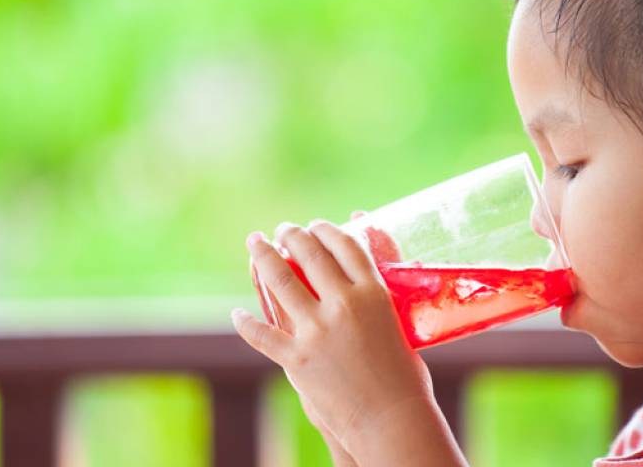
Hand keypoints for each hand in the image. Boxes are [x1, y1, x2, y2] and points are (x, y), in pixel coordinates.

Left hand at [234, 220, 434, 453]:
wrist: (392, 419)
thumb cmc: (405, 377)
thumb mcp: (397, 327)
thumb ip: (376, 303)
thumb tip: (366, 284)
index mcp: (374, 293)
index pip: (346, 245)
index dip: (327, 229)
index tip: (316, 224)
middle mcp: (344, 304)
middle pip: (311, 254)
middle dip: (292, 234)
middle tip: (283, 229)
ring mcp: (317, 331)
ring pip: (280, 280)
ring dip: (263, 256)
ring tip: (256, 243)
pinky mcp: (297, 359)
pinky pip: (261, 333)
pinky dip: (245, 322)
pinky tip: (238, 313)